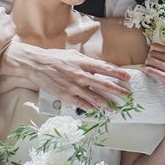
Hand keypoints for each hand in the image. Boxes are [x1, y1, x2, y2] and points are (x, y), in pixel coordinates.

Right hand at [0, 43, 132, 111]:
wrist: (36, 65)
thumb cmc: (56, 58)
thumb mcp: (74, 55)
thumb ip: (88, 62)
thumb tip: (102, 68)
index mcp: (83, 62)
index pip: (105, 68)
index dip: (118, 74)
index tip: (128, 78)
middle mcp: (80, 75)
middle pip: (103, 84)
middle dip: (117, 90)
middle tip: (127, 95)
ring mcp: (73, 87)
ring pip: (93, 98)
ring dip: (105, 103)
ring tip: (114, 108)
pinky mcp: (65, 96)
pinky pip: (81, 104)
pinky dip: (89, 107)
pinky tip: (96, 110)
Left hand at [144, 43, 164, 112]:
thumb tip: (159, 54)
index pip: (156, 46)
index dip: (151, 51)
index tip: (152, 57)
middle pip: (151, 53)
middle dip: (148, 58)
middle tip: (149, 65)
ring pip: (150, 60)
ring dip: (146, 65)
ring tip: (147, 69)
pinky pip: (151, 71)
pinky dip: (146, 71)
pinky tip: (146, 72)